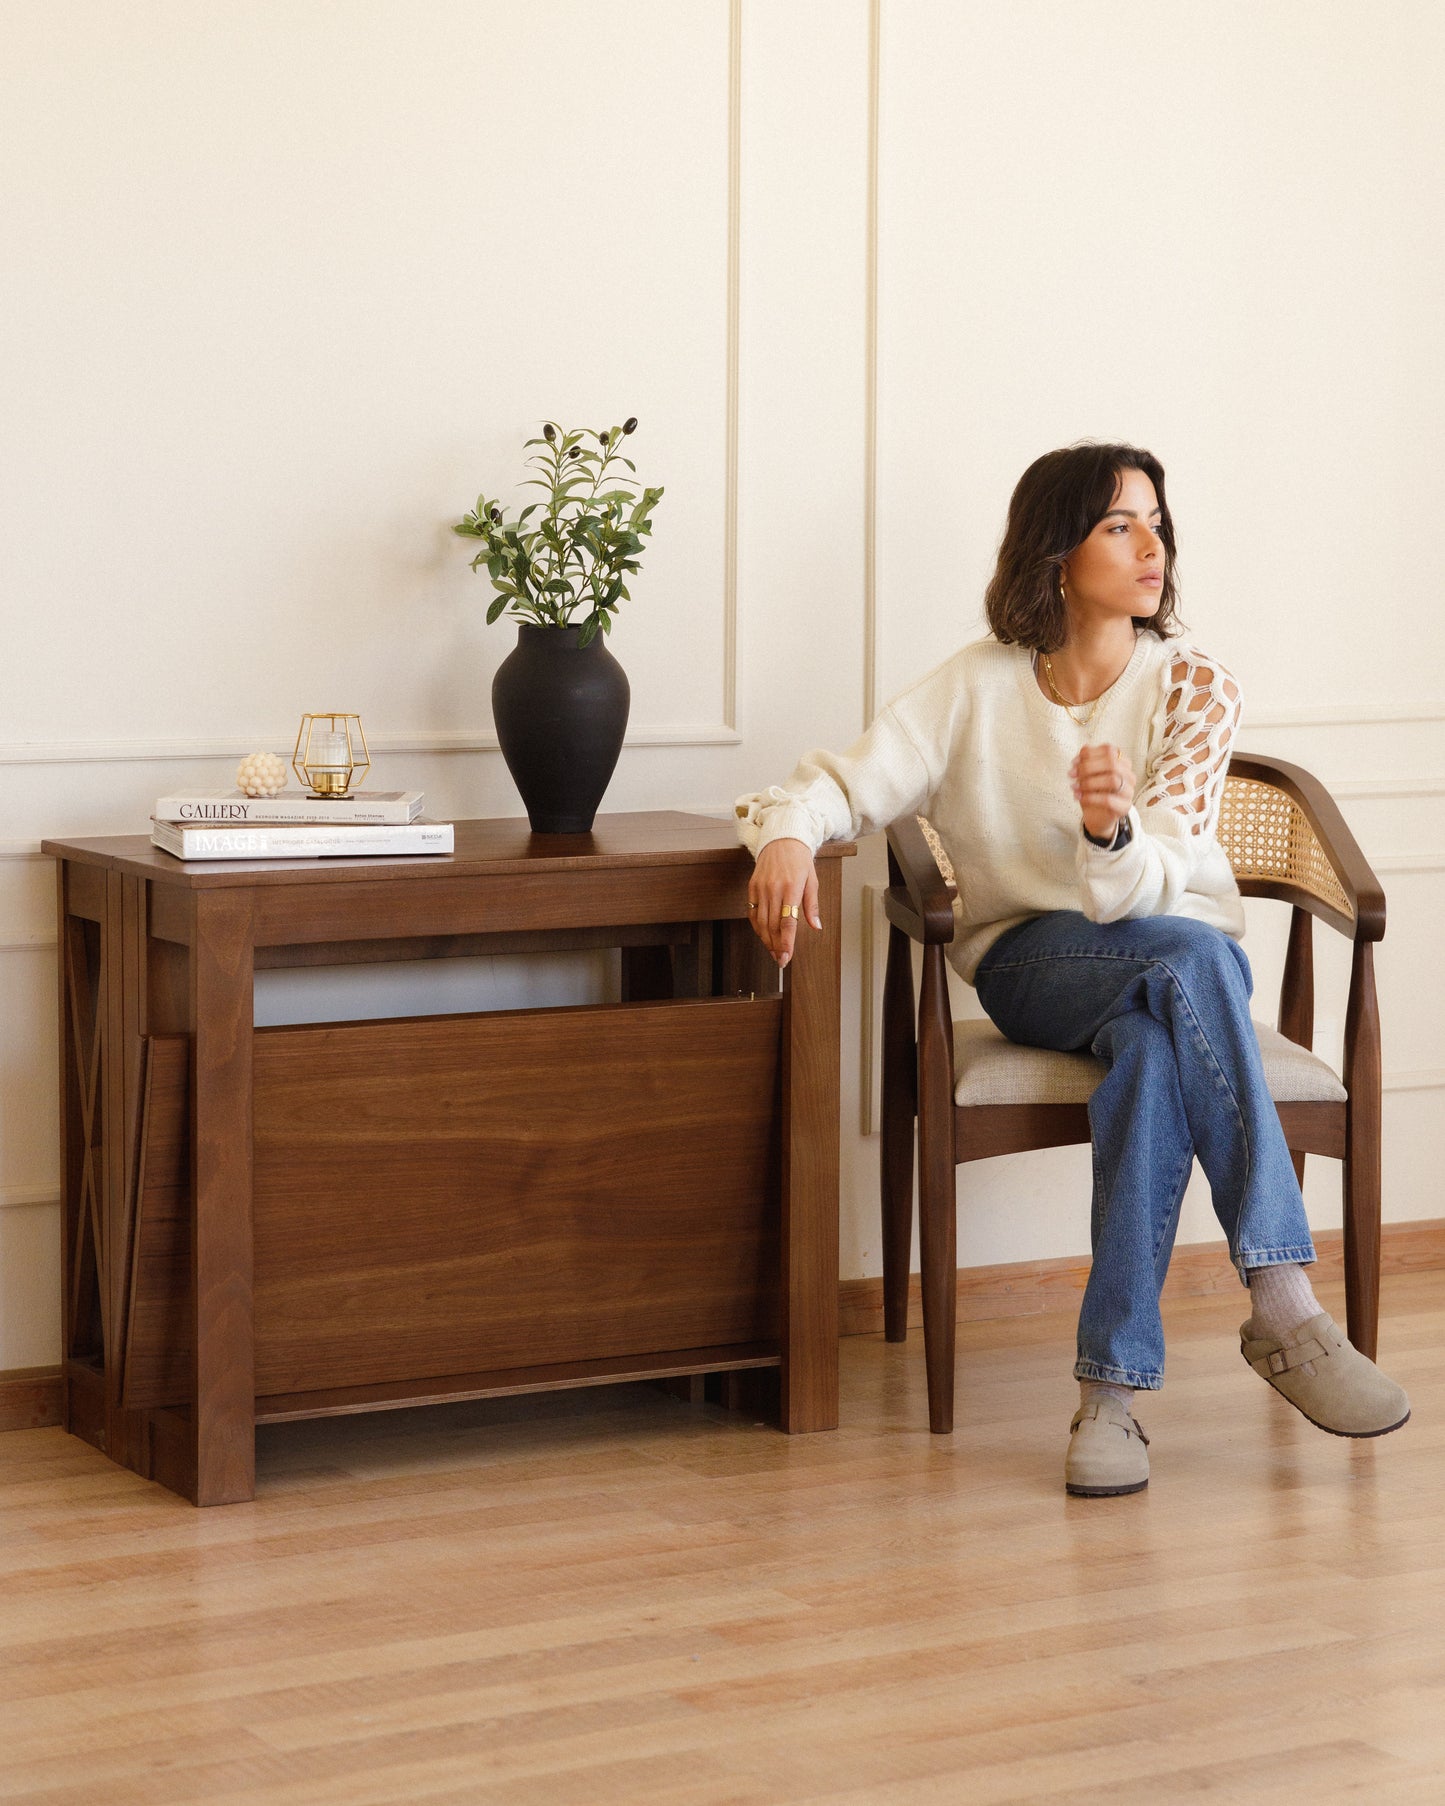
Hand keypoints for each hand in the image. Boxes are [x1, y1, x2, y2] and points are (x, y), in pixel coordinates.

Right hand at [748, 838, 820, 966]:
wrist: (781, 840)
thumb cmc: (800, 861)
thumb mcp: (812, 880)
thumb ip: (812, 905)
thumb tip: (816, 927)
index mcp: (791, 887)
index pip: (787, 922)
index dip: (786, 942)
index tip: (787, 957)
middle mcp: (773, 888)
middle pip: (772, 925)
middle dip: (776, 946)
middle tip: (781, 960)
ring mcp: (760, 888)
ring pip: (761, 922)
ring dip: (766, 940)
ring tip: (774, 952)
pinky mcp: (752, 887)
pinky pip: (752, 913)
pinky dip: (757, 928)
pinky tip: (764, 936)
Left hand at [1070, 743, 1134, 840]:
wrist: (1097, 815)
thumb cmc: (1093, 791)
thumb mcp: (1087, 774)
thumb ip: (1084, 762)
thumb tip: (1078, 760)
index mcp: (1121, 762)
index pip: (1109, 750)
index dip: (1089, 754)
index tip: (1073, 764)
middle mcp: (1128, 774)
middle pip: (1112, 763)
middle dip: (1088, 767)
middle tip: (1072, 775)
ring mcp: (1129, 791)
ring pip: (1112, 780)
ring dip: (1088, 783)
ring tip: (1074, 787)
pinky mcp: (1125, 807)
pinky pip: (1108, 800)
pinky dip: (1090, 798)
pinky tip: (1079, 797)